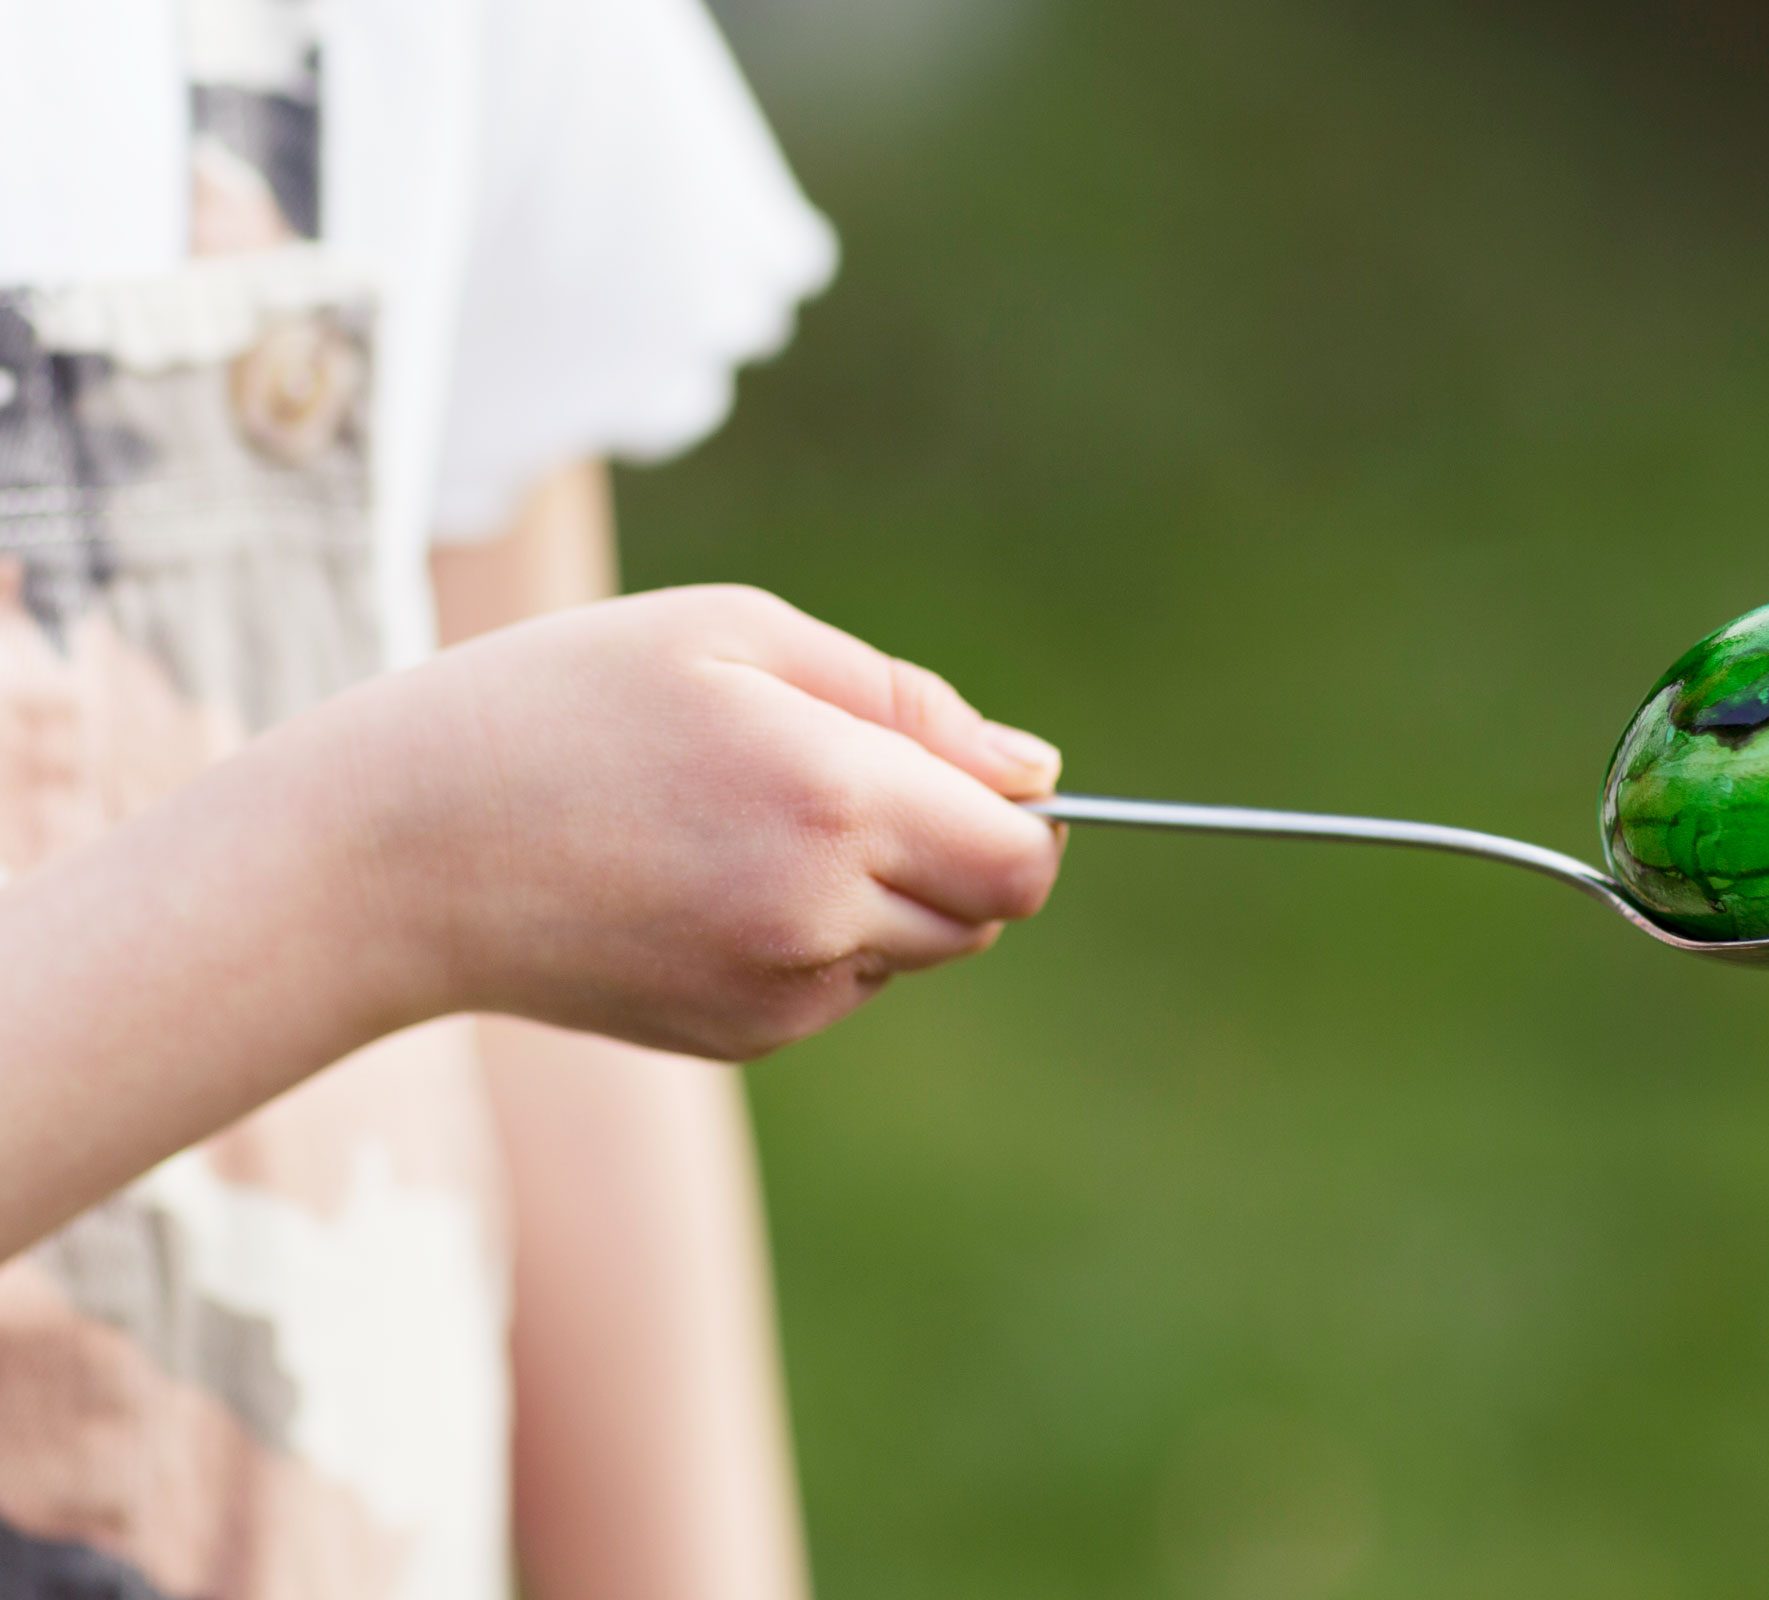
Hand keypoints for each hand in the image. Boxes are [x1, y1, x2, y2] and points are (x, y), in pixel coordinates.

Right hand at [327, 585, 1064, 1059]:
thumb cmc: (558, 703)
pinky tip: (707, 881)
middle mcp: (821, 914)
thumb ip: (906, 701)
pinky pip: (835, 988)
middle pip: (983, 912)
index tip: (971, 778)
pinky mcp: (738, 1038)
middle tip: (836, 780)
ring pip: (912, 951)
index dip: (1024, 820)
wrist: (393, 853)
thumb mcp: (732, 633)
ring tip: (749, 823)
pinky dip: (815, 937)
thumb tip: (1036, 774)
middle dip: (955, 850)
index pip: (1021, 859)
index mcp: (834, 797)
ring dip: (884, 893)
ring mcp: (779, 993)